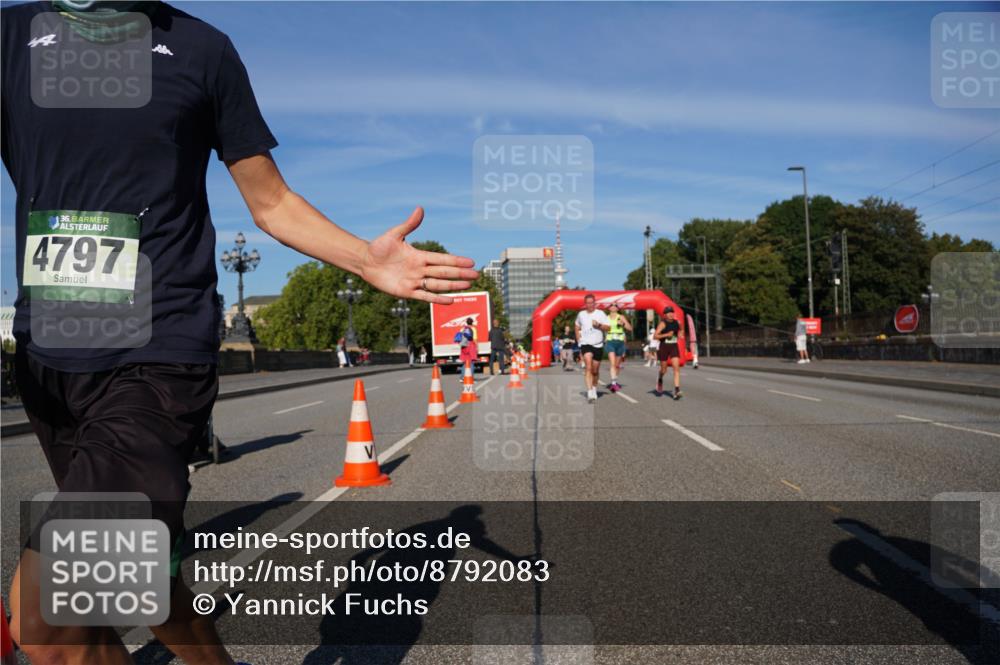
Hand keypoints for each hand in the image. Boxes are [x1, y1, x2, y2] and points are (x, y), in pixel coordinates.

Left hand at [361, 207, 477, 303]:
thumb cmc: (379, 247)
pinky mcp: (406, 291)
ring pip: (438, 284)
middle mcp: (420, 269)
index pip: (441, 259)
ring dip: (453, 286)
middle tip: (476, 275)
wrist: (366, 261)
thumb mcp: (395, 234)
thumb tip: (420, 209)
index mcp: (419, 256)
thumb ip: (409, 225)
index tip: (470, 262)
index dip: (456, 260)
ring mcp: (414, 281)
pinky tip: (450, 301)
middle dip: (460, 274)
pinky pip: (425, 296)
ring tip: (468, 286)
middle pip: (444, 272)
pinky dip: (437, 299)